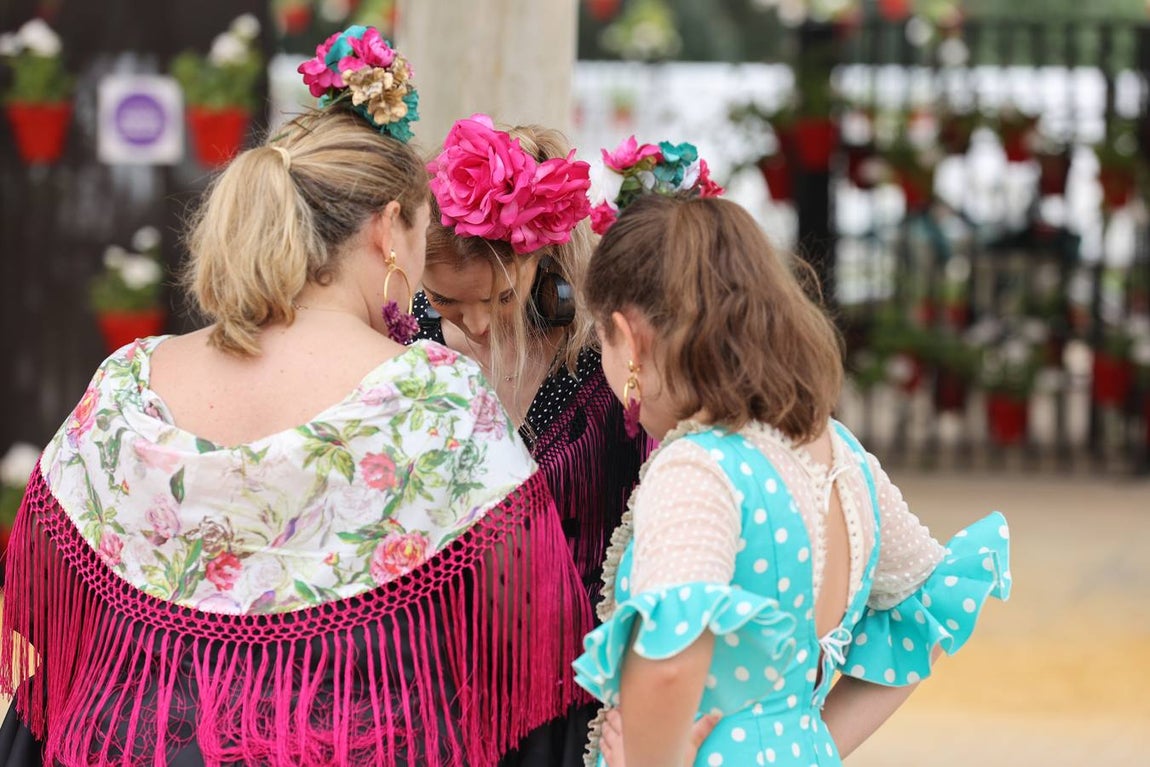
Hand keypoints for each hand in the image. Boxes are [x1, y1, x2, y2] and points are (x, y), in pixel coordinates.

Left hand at [600, 708, 721, 766]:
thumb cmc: (668, 766)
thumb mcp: (686, 749)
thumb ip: (700, 730)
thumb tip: (715, 715)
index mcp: (639, 729)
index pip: (627, 708)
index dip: (627, 703)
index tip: (631, 700)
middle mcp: (624, 737)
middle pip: (613, 717)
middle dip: (615, 712)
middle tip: (620, 709)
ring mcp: (615, 751)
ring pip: (605, 730)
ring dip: (607, 724)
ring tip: (610, 720)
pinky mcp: (611, 763)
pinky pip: (603, 747)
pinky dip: (603, 739)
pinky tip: (604, 737)